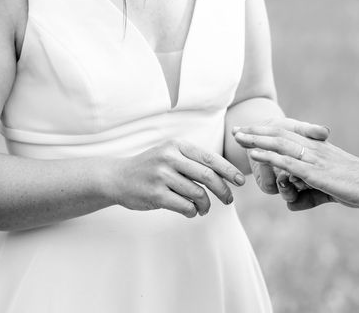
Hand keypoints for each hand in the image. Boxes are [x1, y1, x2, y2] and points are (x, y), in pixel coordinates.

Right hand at [110, 140, 245, 217]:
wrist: (117, 177)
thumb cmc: (151, 167)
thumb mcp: (170, 154)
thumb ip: (193, 161)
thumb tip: (226, 175)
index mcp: (177, 146)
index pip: (210, 158)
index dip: (229, 170)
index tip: (241, 181)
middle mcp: (170, 158)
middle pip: (208, 176)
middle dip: (223, 190)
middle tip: (229, 200)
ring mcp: (161, 176)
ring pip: (197, 193)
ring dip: (206, 205)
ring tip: (204, 209)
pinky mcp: (155, 194)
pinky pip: (184, 206)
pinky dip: (192, 212)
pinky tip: (191, 212)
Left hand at [233, 124, 358, 207]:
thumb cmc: (354, 187)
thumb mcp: (326, 191)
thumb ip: (307, 195)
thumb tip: (291, 204)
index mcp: (317, 147)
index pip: (287, 134)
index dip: (267, 131)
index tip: (249, 129)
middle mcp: (313, 148)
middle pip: (279, 135)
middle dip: (256, 132)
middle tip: (235, 129)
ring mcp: (312, 158)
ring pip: (279, 144)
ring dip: (256, 139)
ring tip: (238, 137)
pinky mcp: (314, 172)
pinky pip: (287, 162)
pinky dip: (269, 156)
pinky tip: (254, 153)